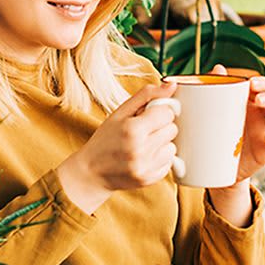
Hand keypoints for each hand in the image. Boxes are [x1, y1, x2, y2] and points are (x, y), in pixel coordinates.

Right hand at [56, 82, 181, 213]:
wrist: (91, 172)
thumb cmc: (106, 139)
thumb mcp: (120, 112)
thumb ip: (147, 95)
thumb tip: (172, 84)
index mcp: (133, 129)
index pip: (167, 113)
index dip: (159, 112)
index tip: (148, 116)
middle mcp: (141, 149)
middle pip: (172, 129)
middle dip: (160, 127)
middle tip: (144, 131)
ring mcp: (146, 167)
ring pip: (172, 147)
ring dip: (162, 144)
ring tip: (143, 145)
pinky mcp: (150, 179)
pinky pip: (168, 163)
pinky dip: (159, 159)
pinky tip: (144, 158)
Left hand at [209, 65, 264, 181]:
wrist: (216, 165)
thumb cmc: (218, 133)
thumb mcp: (215, 113)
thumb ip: (218, 90)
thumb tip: (218, 68)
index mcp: (252, 102)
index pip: (264, 86)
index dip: (262, 83)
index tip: (251, 84)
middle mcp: (264, 115)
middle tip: (259, 100)